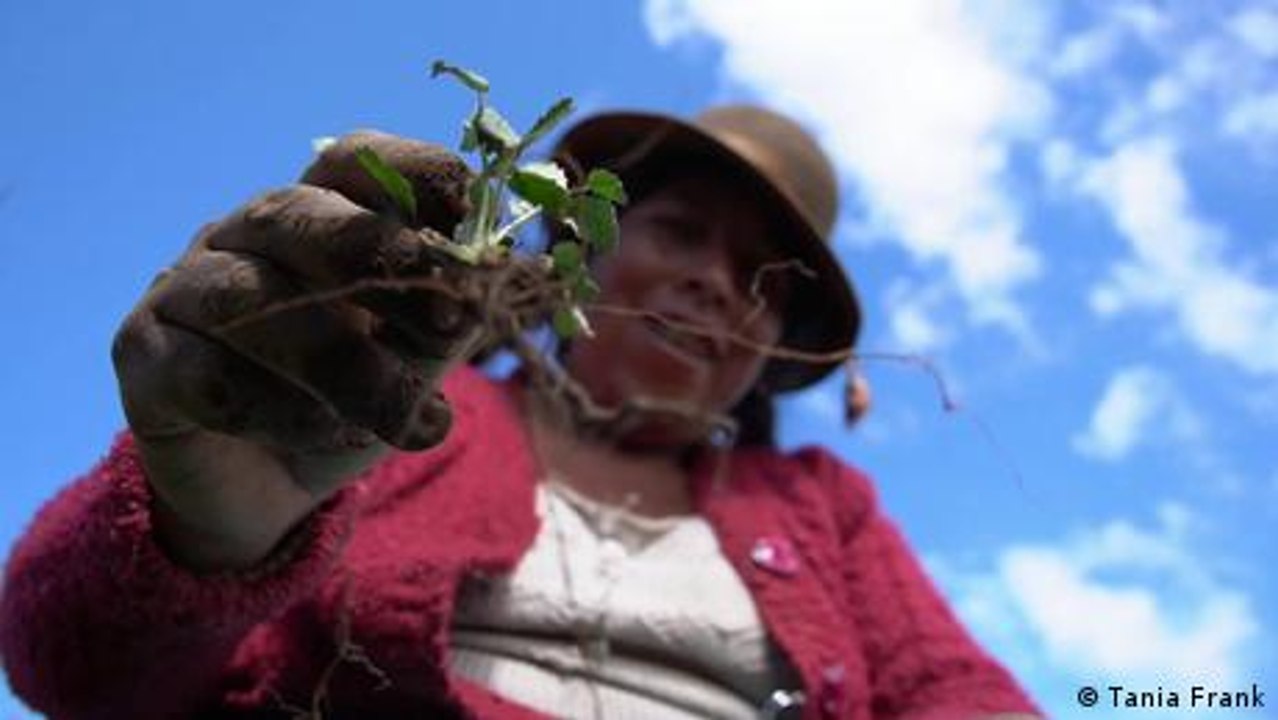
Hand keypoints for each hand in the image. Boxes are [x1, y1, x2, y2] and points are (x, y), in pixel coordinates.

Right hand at [111, 131, 477, 570]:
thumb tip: (513, 277)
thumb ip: (455, 313)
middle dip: (378, 258)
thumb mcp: (421, 355)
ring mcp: (184, 288)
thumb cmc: (355, 400)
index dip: (415, 176)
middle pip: (296, 211)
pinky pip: (208, 374)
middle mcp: (244, 236)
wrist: (271, 490)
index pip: (356, 160)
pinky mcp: (145, 356)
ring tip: (418, 424)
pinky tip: (331, 437)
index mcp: (319, 215)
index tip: (474, 214)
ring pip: (253, 300)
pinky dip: (282, 411)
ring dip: (347, 365)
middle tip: (451, 321)